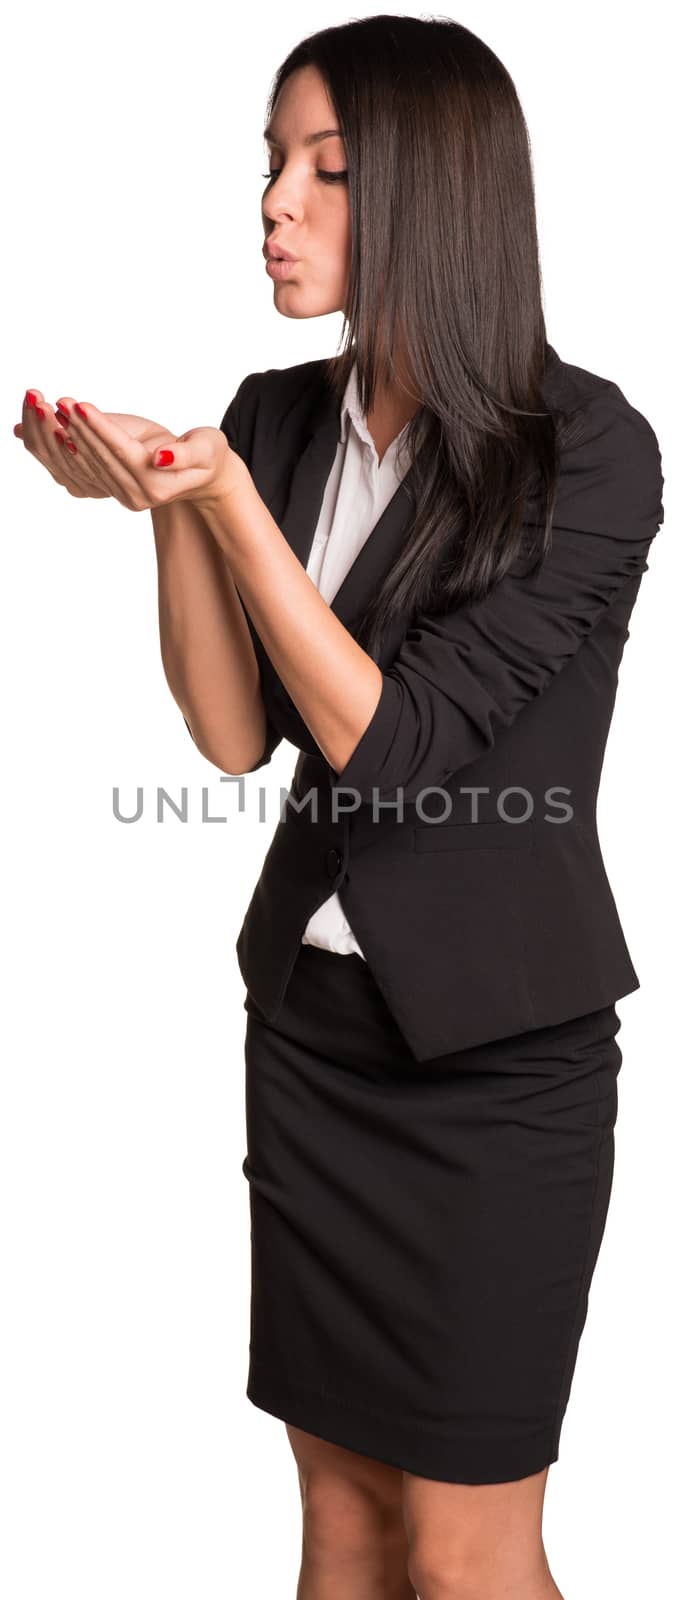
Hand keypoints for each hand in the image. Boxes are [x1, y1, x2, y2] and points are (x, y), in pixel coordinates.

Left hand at [18, 393, 248, 513]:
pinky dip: (75, 445)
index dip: (102, 428)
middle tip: (62, 402)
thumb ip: (184, 455)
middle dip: (81, 429)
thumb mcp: (206, 449)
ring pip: (93, 462)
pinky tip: (61, 425)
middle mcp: (138, 496)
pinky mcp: (116, 490)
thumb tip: (160, 457)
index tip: (81, 406)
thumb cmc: (209, 454)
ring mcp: (126, 496)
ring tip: (58, 409)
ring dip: (73, 435)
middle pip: (103, 458)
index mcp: (157, 486)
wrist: (206, 474)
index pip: (123, 452)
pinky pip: (90, 466)